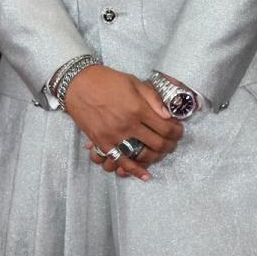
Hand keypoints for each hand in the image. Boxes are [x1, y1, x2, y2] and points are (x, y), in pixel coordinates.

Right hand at [63, 64, 182, 180]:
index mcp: (138, 108)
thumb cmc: (106, 80)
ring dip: (156, 157)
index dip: (177, 131)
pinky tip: (144, 175)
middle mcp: (128, 124)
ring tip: (160, 154)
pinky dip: (133, 170)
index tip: (179, 131)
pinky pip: (120, 160)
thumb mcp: (134, 82)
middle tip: (172, 143)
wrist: (78, 84)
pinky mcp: (102, 142)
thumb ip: (152, 98)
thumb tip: (168, 115)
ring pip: (142, 154)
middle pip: (157, 143)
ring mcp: (114, 135)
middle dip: (170, 145)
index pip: (166, 126)